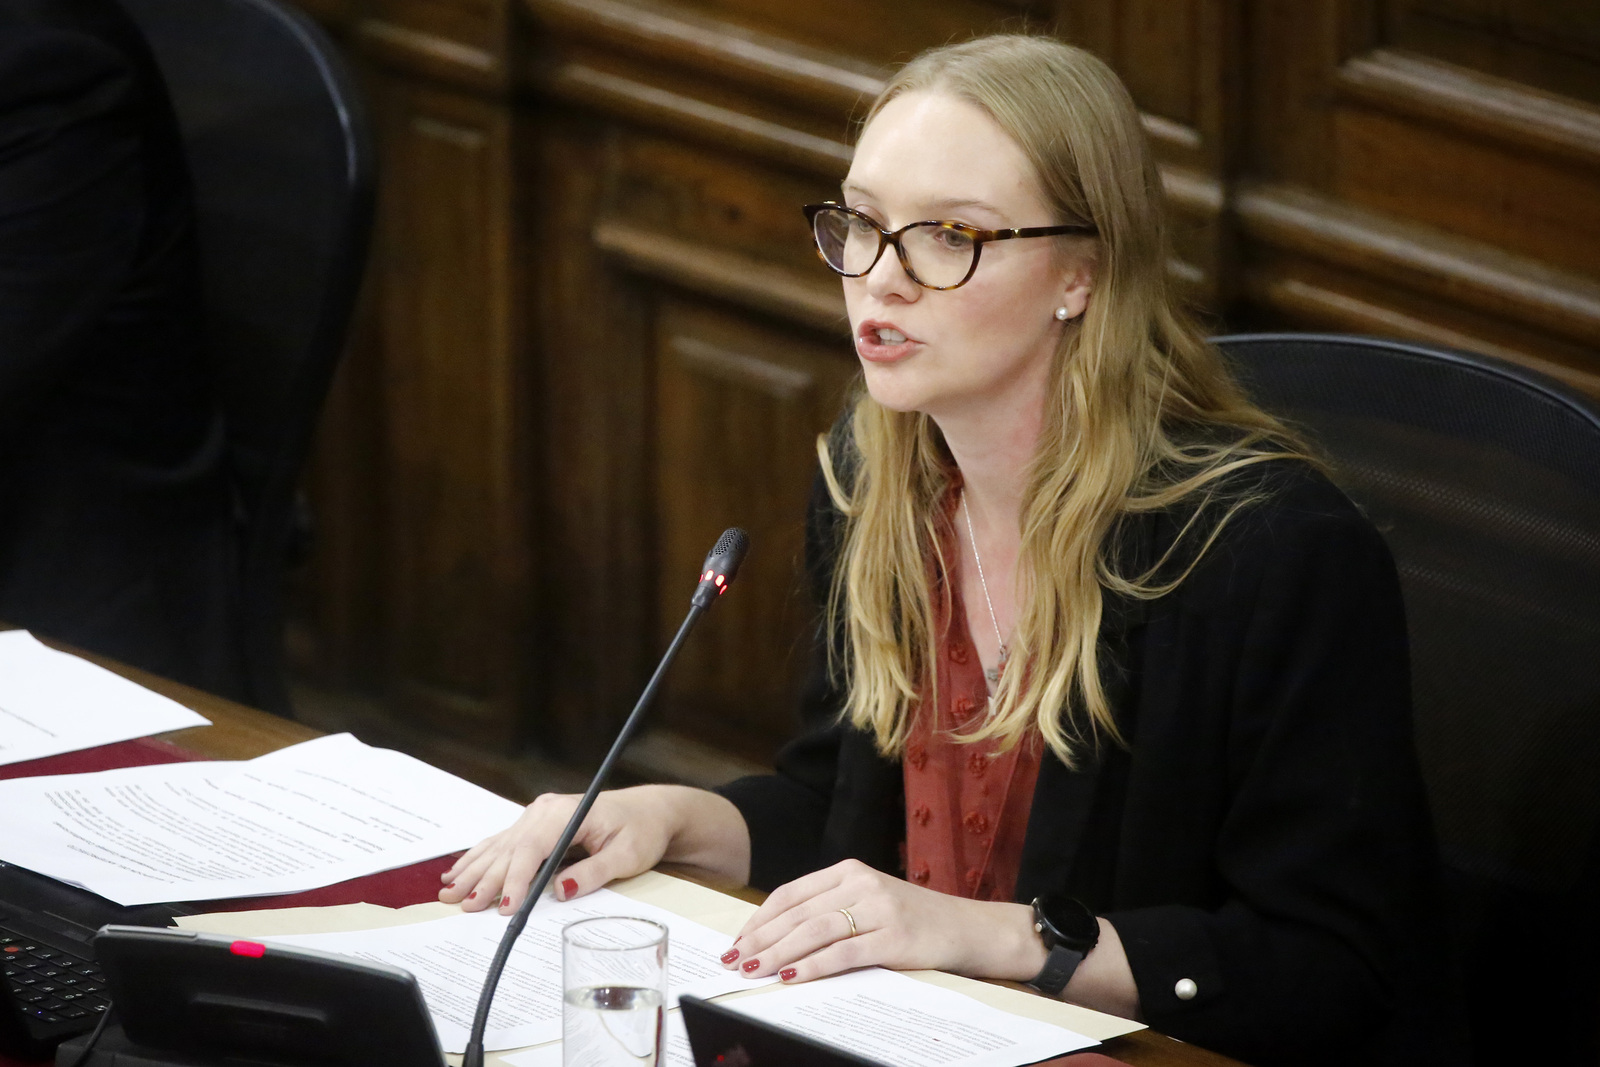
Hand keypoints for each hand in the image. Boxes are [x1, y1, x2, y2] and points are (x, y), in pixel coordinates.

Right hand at [439, 784, 750, 914]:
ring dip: (474, 870)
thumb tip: (561, 890)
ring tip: (450, 893)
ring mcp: (538, 815)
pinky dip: (480, 859)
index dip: (516, 880)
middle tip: (464, 907)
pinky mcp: (536, 823)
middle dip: (485, 880)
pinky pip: (502, 842)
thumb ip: (594, 872)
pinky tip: (459, 871)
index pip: (532, 849)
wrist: (650, 812)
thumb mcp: (628, 855)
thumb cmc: (642, 830)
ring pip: (499, 846)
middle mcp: (546, 810)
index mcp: (567, 813)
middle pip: (509, 849)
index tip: (505, 907)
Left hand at [720, 859, 1044, 983]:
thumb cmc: (912, 920)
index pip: (791, 893)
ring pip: (814, 931)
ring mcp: (878, 908)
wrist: (969, 928)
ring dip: (778, 953)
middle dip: (761, 939)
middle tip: (735, 960)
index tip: (737, 941)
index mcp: (848, 870)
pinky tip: (792, 976)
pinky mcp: (893, 937)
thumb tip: (777, 936)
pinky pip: (843, 953)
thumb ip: (830, 910)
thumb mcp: (868, 902)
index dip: (760, 919)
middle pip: (798, 913)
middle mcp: (860, 883)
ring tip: (754, 970)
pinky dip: (814, 965)